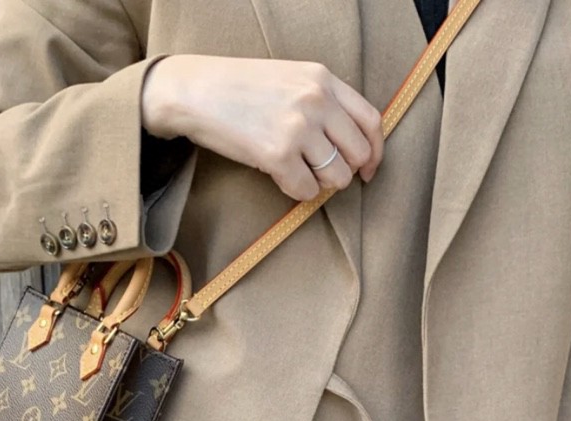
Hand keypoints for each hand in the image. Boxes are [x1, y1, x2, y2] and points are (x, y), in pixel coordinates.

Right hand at [141, 54, 383, 201]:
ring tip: (298, 172)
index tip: (368, 170)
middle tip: (323, 174)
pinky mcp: (277, 155)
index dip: (375, 152)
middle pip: (358, 154)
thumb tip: (348, 144)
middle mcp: (316, 101)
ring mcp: (298, 128)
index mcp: (323, 79)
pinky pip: (306, 191)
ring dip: (320, 184)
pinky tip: (280, 176)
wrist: (194, 91)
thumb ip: (322, 102)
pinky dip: (296, 191)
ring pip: (337, 178)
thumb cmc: (239, 88)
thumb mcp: (290, 79)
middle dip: (345, 172)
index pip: (371, 121)